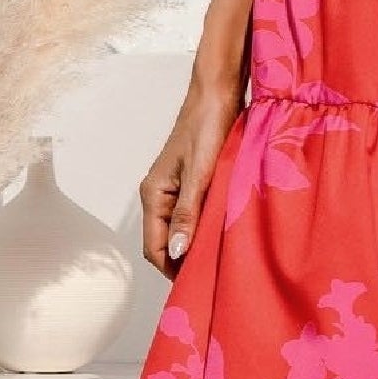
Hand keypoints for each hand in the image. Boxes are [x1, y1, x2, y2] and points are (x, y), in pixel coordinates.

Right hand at [138, 80, 243, 280]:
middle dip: (183, 261)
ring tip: (219, 259)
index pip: (154, 247)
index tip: (196, 286)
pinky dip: (204, 227)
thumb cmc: (207, 125)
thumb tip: (177, 252)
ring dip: (196, 244)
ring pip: (180, 229)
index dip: (172, 269)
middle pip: (165, 242)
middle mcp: (159, 194)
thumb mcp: (199, 173)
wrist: (218, 92)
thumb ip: (187, 213)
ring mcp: (175, 187)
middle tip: (211, 278)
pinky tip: (223, 232)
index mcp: (154, 194)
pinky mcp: (191, 181)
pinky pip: (192, 214)